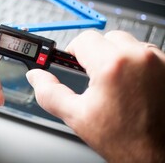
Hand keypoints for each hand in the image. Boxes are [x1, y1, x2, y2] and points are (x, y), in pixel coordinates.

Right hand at [26, 30, 164, 161]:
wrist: (158, 155)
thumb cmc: (125, 140)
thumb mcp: (77, 117)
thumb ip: (49, 93)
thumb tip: (36, 77)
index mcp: (112, 65)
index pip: (84, 39)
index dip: (73, 52)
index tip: (73, 62)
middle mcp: (139, 57)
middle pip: (106, 37)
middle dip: (96, 54)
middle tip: (93, 77)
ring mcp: (158, 61)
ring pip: (127, 43)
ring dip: (116, 56)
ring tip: (114, 82)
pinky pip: (145, 52)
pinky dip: (135, 62)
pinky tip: (131, 83)